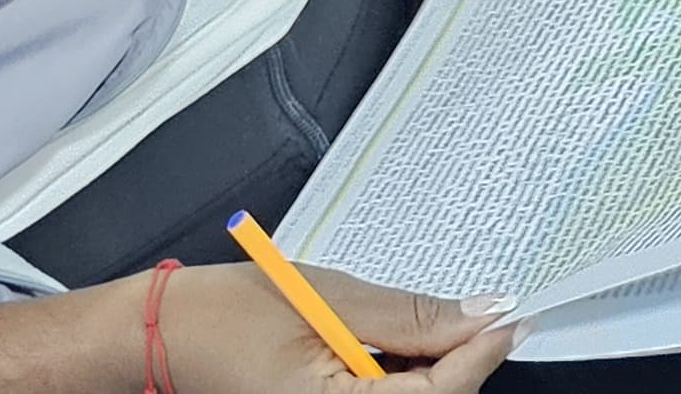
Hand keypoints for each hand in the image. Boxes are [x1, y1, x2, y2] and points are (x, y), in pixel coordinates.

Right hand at [152, 259, 519, 393]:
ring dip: (435, 374)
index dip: (480, 358)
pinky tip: (406, 349)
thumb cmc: (227, 313)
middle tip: (488, 319)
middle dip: (463, 367)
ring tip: (440, 327)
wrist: (165, 334)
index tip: (515, 321)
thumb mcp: (328, 298)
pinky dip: (405, 380)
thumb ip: (410, 315)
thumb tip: (480, 316)